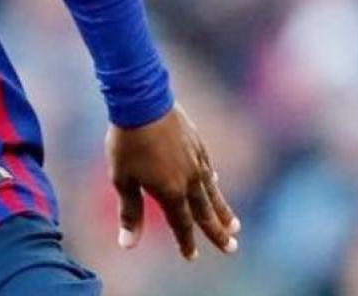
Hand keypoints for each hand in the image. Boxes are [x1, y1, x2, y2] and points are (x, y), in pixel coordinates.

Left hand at [105, 104, 240, 260]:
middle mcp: (190, 180)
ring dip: (223, 210)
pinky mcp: (197, 143)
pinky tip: (214, 179)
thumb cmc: (127, 142)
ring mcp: (196, 160)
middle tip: (231, 248)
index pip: (182, 224)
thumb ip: (130, 212)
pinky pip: (207, 167)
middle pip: (205, 212)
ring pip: (213, 191)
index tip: (192, 256)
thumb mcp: (122, 180)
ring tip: (235, 225)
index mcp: (171, 192)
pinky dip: (211, 179)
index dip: (186, 242)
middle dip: (217, 232)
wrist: (142, 102)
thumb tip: (127, 244)